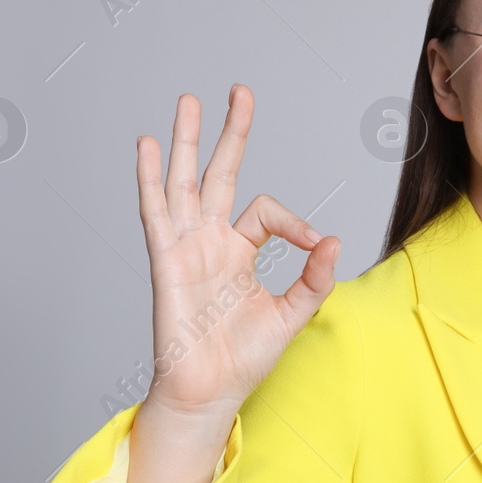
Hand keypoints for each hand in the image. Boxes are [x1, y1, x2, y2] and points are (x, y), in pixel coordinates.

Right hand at [135, 84, 341, 419]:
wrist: (211, 391)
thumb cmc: (244, 358)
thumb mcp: (293, 313)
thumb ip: (314, 277)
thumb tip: (335, 241)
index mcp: (239, 251)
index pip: (266, 211)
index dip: (296, 221)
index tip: (318, 244)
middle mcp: (210, 241)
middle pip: (219, 174)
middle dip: (230, 132)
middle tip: (240, 91)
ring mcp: (186, 247)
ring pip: (184, 182)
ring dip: (186, 141)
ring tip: (188, 99)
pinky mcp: (166, 261)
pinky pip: (156, 212)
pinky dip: (150, 179)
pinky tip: (146, 146)